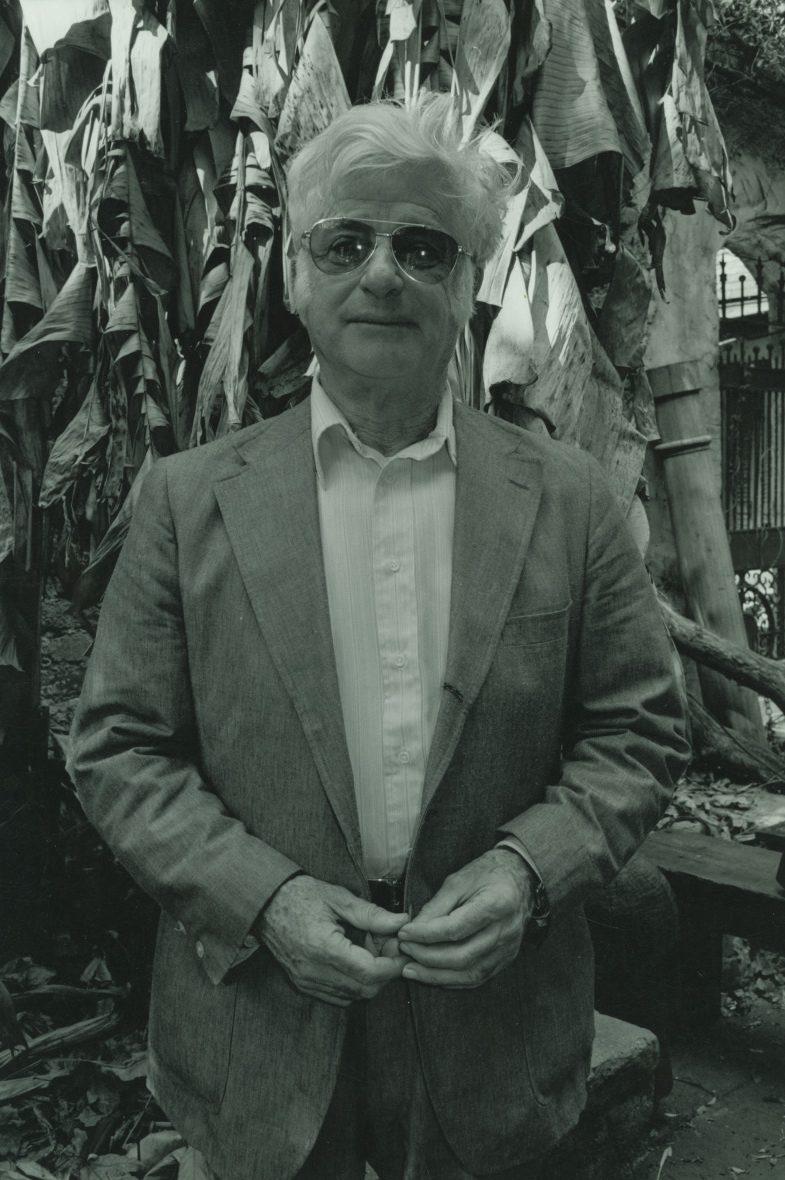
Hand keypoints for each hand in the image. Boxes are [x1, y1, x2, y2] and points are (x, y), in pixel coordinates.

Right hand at [257, 876, 409, 1006]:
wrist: (265, 904)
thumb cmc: (301, 895)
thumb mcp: (338, 898)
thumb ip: (371, 914)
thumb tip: (401, 922)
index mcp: (323, 948)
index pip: (370, 972)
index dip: (393, 964)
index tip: (403, 948)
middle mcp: (314, 972)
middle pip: (365, 989)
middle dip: (385, 971)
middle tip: (390, 946)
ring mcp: (307, 981)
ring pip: (353, 996)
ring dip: (371, 978)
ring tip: (372, 949)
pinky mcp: (303, 985)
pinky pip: (338, 996)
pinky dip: (354, 984)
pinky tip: (356, 960)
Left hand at [397, 849, 533, 988]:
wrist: (520, 877)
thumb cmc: (487, 873)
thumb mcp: (458, 880)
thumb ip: (436, 906)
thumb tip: (413, 930)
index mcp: (496, 904)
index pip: (455, 929)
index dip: (426, 934)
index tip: (404, 933)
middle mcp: (505, 931)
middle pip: (462, 956)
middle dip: (427, 957)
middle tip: (404, 950)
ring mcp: (508, 949)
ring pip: (469, 973)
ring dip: (436, 975)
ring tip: (411, 970)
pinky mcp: (506, 959)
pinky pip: (477, 977)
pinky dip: (453, 980)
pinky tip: (433, 976)